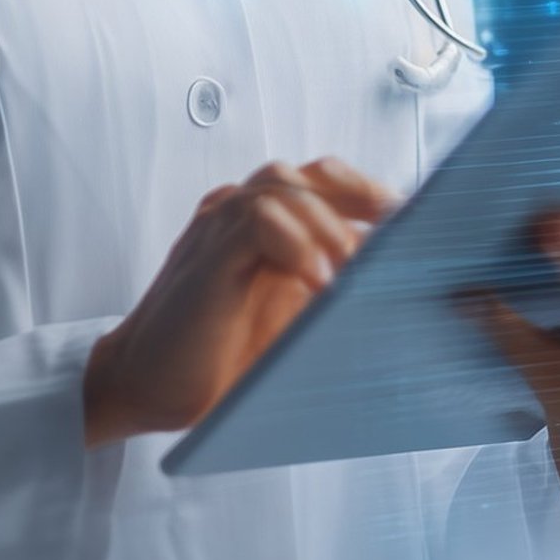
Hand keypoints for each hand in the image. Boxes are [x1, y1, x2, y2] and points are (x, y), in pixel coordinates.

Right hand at [83, 157, 397, 446]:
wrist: (141, 386)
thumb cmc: (215, 359)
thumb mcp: (290, 319)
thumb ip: (329, 289)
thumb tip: (397, 281)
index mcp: (265, 225)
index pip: (327, 184)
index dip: (373, 198)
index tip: (418, 226)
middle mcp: (239, 214)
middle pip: (311, 173)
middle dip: (363, 199)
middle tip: (402, 236)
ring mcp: (220, 228)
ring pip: (283, 185)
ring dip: (330, 224)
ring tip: (355, 270)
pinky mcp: (206, 253)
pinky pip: (254, 219)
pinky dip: (294, 242)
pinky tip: (317, 278)